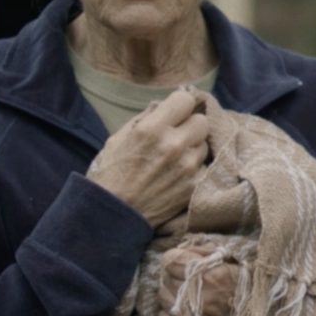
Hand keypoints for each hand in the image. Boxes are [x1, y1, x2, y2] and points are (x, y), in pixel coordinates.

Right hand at [87, 87, 210, 229]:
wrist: (113, 215)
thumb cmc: (111, 175)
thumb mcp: (118, 139)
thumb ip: (145, 118)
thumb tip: (164, 104)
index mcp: (152, 129)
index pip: (185, 100)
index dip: (180, 105)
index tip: (176, 112)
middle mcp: (173, 144)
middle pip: (202, 121)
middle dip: (190, 126)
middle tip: (178, 136)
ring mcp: (187, 166)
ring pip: (205, 144)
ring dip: (193, 148)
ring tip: (175, 159)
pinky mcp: (195, 185)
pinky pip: (204, 166)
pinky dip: (195, 169)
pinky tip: (178, 175)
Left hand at [157, 243, 233, 315]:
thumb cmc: (253, 294)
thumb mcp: (239, 264)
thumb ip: (211, 253)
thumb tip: (187, 248)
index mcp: (210, 275)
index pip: (171, 259)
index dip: (178, 258)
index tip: (185, 262)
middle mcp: (196, 297)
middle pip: (166, 278)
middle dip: (177, 276)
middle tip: (193, 281)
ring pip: (163, 297)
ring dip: (174, 295)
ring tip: (192, 298)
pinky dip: (173, 313)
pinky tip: (190, 313)